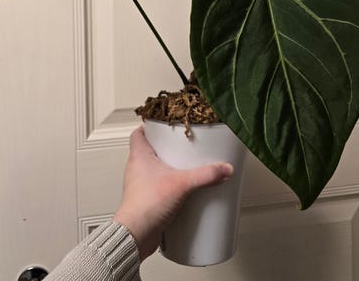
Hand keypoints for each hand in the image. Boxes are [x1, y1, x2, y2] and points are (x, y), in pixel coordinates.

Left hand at [113, 125, 233, 260]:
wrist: (135, 234)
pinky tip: (181, 188)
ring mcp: (140, 184)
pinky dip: (167, 184)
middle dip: (163, 145)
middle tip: (178, 143)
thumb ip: (206, 175)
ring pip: (152, 168)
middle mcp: (136, 168)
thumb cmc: (145, 206)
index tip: (162, 122)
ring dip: (166, 165)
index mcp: (139, 156)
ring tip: (183, 165)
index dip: (149, 126)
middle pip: (147, 149)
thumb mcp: (182, 184)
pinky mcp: (146, 198)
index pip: (138, 133)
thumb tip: (223, 168)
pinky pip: (156, 185)